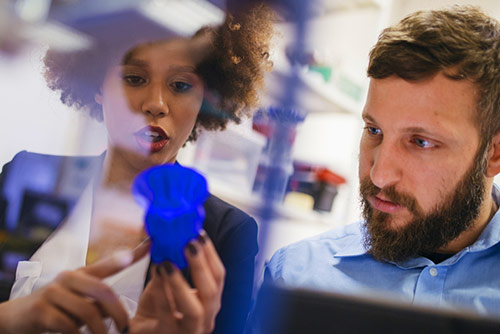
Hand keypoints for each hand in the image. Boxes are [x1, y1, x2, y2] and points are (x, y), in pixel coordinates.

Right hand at [0, 241, 149, 333]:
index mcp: (81, 273)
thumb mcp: (80, 300)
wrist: (17, 318)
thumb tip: (122, 311)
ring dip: (99, 329)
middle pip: (103, 291)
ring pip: (88, 311)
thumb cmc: (57, 309)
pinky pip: (69, 325)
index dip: (132, 254)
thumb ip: (100, 300)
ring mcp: (53, 292)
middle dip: (118, 313)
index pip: (110, 263)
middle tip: (125, 328)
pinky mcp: (41, 310)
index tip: (152, 244)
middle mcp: (69, 277)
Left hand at [131, 231, 224, 333]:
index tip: (199, 234)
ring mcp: (189, 331)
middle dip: (201, 265)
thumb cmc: (156, 310)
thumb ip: (172, 266)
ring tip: (168, 262)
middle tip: (188, 244)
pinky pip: (167, 315)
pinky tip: (156, 274)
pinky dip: (162, 292)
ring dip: (181, 283)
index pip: (218, 277)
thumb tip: (170, 237)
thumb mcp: (168, 284)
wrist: (141, 332)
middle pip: (212, 292)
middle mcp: (205, 318)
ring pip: (194, 310)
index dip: (210, 255)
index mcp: (209, 302)